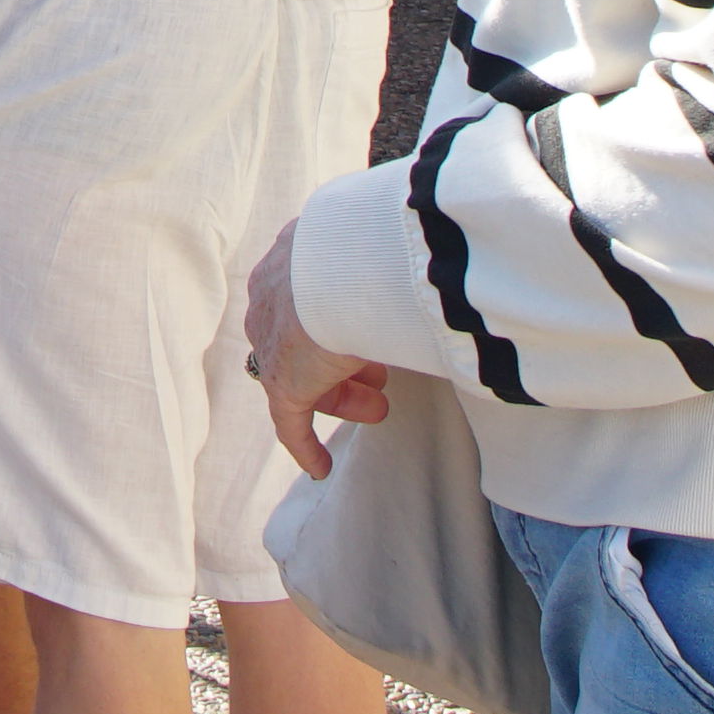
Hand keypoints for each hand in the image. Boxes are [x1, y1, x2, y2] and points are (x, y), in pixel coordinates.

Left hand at [243, 224, 397, 476]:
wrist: (348, 265)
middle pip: (305, 338)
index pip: (313, 296)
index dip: (347, 319)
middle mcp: (276, 295)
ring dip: (340, 395)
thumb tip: (440, 262)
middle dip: (347, 359)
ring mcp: (274, 340)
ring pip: (303, 376)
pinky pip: (288, 422)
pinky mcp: (281, 382)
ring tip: (379, 408)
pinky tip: (320, 469)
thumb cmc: (376, 247)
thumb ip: (395, 259)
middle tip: (382, 376)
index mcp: (296, 258)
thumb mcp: (382, 245)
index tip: (373, 335)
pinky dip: (305, 444)